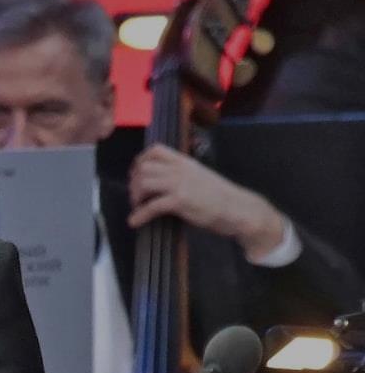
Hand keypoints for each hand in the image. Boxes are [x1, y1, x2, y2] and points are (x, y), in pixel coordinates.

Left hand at [128, 143, 285, 258]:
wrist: (238, 208)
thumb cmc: (220, 196)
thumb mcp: (199, 176)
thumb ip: (181, 175)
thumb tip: (160, 181)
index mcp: (185, 162)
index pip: (155, 150)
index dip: (140, 161)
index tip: (135, 174)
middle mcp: (180, 169)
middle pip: (144, 167)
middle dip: (134, 182)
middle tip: (136, 196)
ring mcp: (180, 184)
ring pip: (144, 183)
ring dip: (136, 196)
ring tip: (138, 207)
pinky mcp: (180, 201)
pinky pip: (151, 206)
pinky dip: (139, 215)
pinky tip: (134, 222)